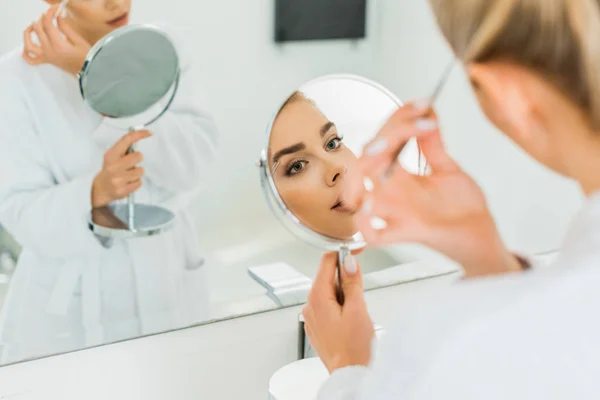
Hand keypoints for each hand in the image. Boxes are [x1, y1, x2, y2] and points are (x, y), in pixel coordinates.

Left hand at [23, 5, 90, 75]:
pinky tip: (26, 47)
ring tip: (33, 27)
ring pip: (29, 45)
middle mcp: (49, 51)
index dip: (50, 14)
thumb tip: (57, 17)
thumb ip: (65, 28)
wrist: (90, 72)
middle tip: (49, 15)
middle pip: (38, 30)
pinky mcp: (48, 61)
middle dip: (42, 19)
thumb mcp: (78, 41)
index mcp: (58, 45)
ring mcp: (47, 57)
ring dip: (28, 33)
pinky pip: (31, 60)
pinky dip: (25, 54)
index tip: (54, 9)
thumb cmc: (88, 58)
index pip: (48, 24)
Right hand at [91, 131, 150, 208]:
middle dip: (137, 160)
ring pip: (141, 171)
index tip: (149, 133)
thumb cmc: (109, 170)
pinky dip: (136, 183)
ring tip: (128, 175)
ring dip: (137, 173)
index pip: (127, 139)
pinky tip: (128, 183)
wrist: (99, 189)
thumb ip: (124, 148)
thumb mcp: (112, 157)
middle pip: (138, 156)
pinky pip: (139, 182)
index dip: (140, 134)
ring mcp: (118, 179)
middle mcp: (113, 166)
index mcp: (111, 155)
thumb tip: (140, 136)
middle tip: (130, 164)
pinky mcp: (123, 190)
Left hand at [302, 252, 373, 372]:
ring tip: (356, 311)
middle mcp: (310, 305)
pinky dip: (339, 305)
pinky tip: (349, 319)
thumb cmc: (354, 347)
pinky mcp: (316, 326)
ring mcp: (311, 316)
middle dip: (345, 278)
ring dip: (343, 293)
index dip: (342, 254)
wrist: (350, 374)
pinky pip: (327, 306)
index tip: (357, 252)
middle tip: (360, 291)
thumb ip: (352, 282)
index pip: (326, 262)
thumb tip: (349, 262)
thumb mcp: (357, 309)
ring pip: (328, 292)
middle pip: (327, 277)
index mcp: (317, 297)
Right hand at [345, 104, 522, 277]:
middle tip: (400, 130)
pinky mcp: (405, 232)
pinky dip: (364, 223)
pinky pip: (372, 235)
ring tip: (382, 152)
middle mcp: (392, 192)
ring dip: (360, 177)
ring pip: (358, 197)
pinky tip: (369, 206)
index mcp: (399, 176)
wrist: (480, 233)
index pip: (384, 142)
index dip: (399, 120)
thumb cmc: (463, 207)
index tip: (423, 106)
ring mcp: (395, 212)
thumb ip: (433, 145)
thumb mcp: (448, 169)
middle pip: (364, 165)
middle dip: (378, 143)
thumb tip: (427, 114)